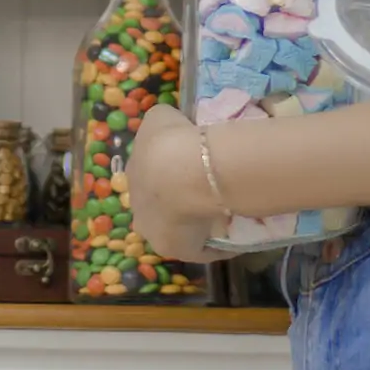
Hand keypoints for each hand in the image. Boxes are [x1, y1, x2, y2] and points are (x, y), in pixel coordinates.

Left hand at [122, 102, 226, 261]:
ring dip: (196, 223)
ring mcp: (160, 235)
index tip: (190, 167)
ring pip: (179, 230)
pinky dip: (220, 244)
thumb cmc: (170, 141)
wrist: (186, 173)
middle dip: (178, 201)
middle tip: (206, 190)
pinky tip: (236, 234)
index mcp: (134, 177)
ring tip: (222, 212)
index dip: (168, 172)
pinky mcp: (184, 252)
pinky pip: (203, 249)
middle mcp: (140, 210)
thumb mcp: (160, 118)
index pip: (149, 177)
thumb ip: (164, 126)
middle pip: (160, 207)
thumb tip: (176, 129)